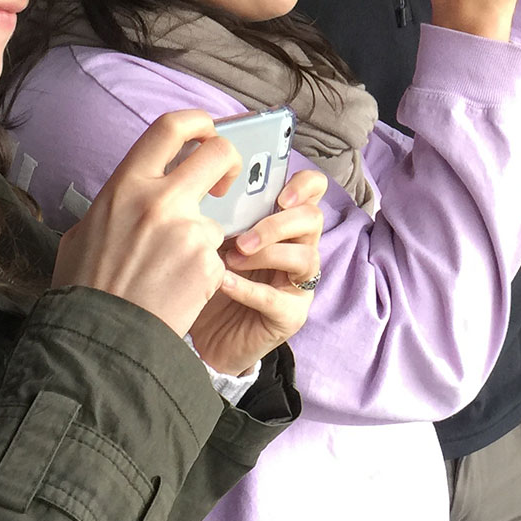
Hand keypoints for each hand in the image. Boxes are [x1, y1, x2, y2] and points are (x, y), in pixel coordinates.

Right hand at [51, 110, 238, 338]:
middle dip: (229, 163)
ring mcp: (188, 231)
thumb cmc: (86, 287)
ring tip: (169, 273)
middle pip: (218, 154)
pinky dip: (203, 274)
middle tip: (224, 183)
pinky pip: (216, 258)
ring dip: (201, 242)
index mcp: (127, 186)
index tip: (206, 132)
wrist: (100, 338)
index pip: (171, 127)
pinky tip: (177, 291)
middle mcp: (161, 200)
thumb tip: (132, 192)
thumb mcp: (85, 231)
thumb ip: (118, 203)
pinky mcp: (208, 264)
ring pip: (215, 220)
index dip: (197, 121)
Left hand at [189, 169, 327, 373]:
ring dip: (267, 254)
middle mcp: (301, 249)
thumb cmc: (213, 278)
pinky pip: (276, 298)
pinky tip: (224, 282)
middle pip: (312, 219)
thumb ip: (223, 214)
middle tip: (243, 238)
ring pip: (305, 257)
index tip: (278, 194)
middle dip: (278, 223)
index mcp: (286, 223)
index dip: (304, 185)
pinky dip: (249, 288)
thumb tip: (208, 184)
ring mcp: (299, 284)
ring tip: (231, 259)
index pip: (314, 191)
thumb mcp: (216, 238)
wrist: (207, 337)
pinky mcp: (291, 315)